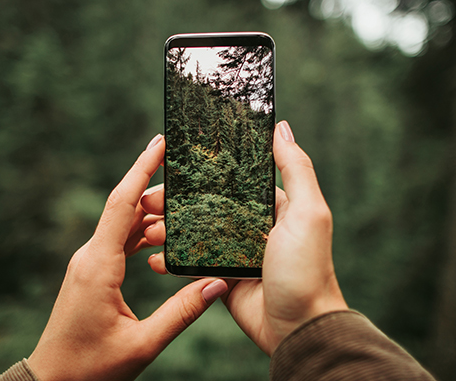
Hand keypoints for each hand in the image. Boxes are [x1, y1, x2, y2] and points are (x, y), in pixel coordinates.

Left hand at [27, 134, 228, 380]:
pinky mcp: (91, 274)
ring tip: (183, 201)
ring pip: (121, 224)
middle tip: (188, 173)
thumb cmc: (91, 368)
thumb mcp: (142, 344)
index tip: (160, 141)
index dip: (141, 169)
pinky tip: (162, 234)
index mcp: (99, 266)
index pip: (122, 204)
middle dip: (154, 186)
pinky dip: (140, 232)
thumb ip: (182, 313)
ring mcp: (88, 264)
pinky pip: (117, 241)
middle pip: (124, 207)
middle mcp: (90, 257)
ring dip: (150, 212)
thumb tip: (216, 283)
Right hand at [147, 120, 347, 355]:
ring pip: (193, 232)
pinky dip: (171, 259)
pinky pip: (191, 263)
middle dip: (174, 201)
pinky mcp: (222, 278)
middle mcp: (252, 226)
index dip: (200, 171)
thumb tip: (281, 127)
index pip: (230, 179)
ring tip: (146, 229)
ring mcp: (235, 252)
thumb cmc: (307, 268)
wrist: (299, 328)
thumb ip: (296, 169)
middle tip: (147, 201)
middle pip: (204, 204)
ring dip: (167, 229)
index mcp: (272, 206)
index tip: (170, 164)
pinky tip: (154, 258)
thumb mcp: (308, 213)